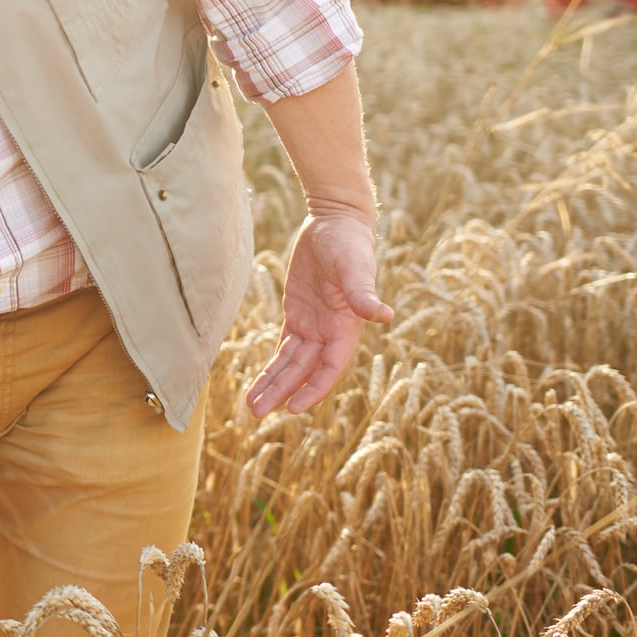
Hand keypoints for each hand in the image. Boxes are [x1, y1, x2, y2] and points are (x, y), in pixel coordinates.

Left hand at [245, 200, 391, 416]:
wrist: (336, 223)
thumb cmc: (350, 244)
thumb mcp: (354, 267)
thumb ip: (363, 293)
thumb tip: (384, 315)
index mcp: (347, 328)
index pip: (329, 369)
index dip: (313, 390)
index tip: (293, 409)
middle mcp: (330, 333)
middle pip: (304, 372)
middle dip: (282, 393)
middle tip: (256, 414)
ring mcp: (314, 325)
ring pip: (291, 364)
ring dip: (273, 384)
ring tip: (252, 406)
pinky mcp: (298, 314)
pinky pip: (284, 347)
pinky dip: (272, 365)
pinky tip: (259, 383)